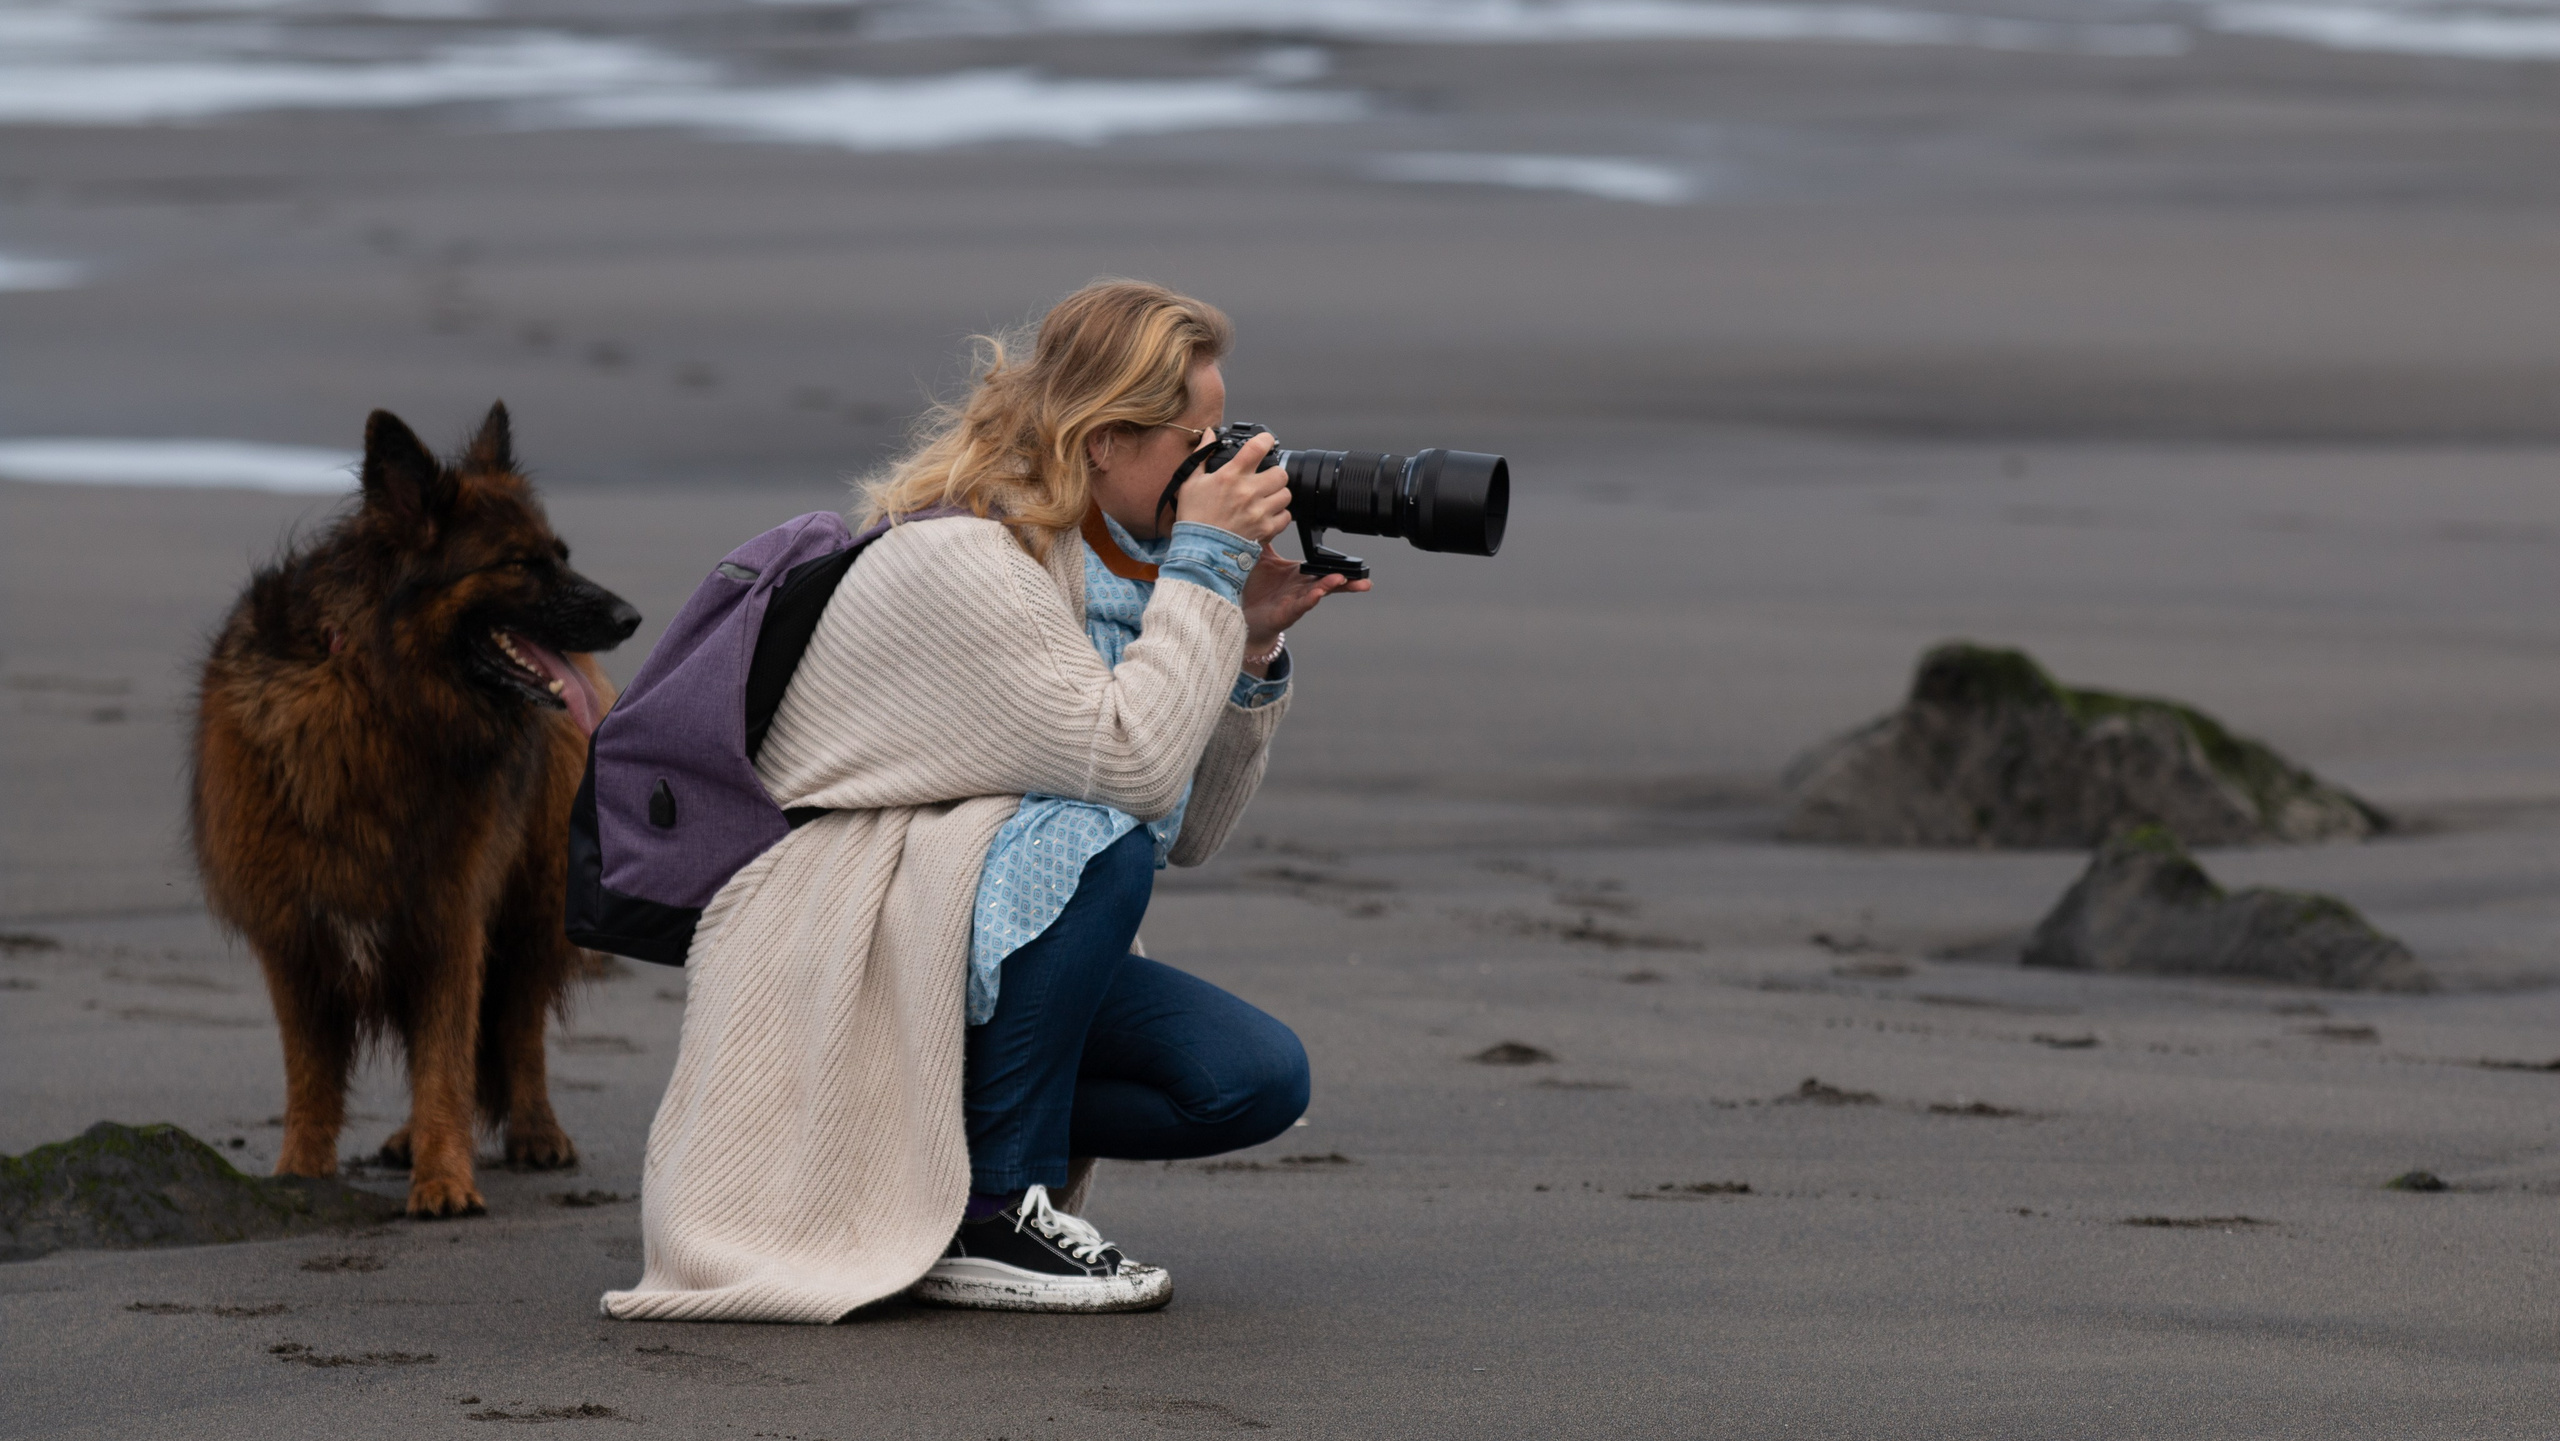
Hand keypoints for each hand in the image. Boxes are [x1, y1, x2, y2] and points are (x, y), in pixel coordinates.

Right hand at [1173, 431, 1290, 543]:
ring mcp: (1259, 511)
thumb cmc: (1194, 517)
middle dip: (1274, 474)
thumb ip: (1202, 455)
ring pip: (1285, 494)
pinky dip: (1279, 516)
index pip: (1257, 447)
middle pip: (1280, 472)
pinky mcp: (1266, 529)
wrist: (1199, 550)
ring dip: (1277, 495)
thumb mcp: (1191, 482)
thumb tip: (1209, 434)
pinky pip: (1286, 516)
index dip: (1266, 440)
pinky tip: (1266, 516)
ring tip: (1265, 500)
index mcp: (1230, 476)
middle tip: (1265, 480)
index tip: (1266, 442)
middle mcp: (1248, 491)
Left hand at [1240, 543, 1369, 672]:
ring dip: (1330, 586)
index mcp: (1299, 573)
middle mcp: (1301, 587)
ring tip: (1342, 579)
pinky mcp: (1285, 613)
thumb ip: (1266, 538)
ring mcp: (1295, 601)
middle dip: (1347, 579)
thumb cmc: (1255, 589)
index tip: (1356, 563)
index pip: (1323, 567)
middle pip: (1329, 582)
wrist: (1242, 614)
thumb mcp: (1261, 559)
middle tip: (1363, 576)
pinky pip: (1299, 606)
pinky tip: (1318, 594)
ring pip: (1318, 593)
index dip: (1340, 565)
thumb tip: (1268, 516)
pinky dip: (1309, 601)